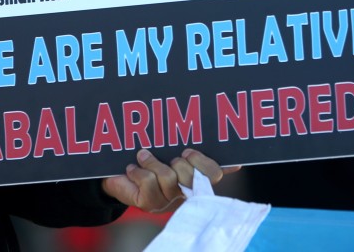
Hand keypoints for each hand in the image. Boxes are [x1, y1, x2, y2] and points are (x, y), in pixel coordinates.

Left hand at [101, 148, 240, 213]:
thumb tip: (238, 161)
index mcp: (194, 176)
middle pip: (192, 176)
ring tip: (142, 156)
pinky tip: (132, 168)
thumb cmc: (148, 157)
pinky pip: (149, 182)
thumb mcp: (169, 149)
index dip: (202, 162)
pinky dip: (137, 171)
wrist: (115, 173)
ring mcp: (167, 200)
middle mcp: (184, 191)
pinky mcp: (149, 204)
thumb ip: (195, 152)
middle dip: (178, 161)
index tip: (187, 151)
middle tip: (167, 156)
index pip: (213, 173)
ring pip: (169, 177)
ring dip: (152, 161)